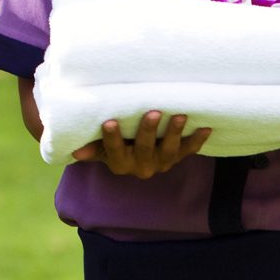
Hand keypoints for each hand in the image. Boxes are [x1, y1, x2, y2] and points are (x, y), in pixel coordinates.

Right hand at [71, 111, 210, 178]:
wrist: (135, 158)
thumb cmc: (113, 145)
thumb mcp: (99, 148)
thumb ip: (90, 147)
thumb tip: (74, 152)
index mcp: (120, 164)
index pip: (113, 151)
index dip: (112, 138)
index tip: (109, 121)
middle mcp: (142, 167)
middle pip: (144, 150)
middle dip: (148, 131)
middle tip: (152, 112)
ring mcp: (162, 163)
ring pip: (169, 151)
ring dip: (174, 133)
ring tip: (179, 116)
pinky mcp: (177, 157)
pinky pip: (188, 151)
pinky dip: (197, 140)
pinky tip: (205, 127)